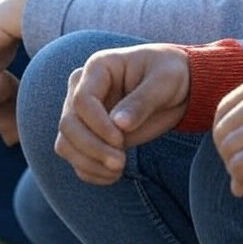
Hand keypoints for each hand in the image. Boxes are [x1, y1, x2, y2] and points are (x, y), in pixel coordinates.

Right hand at [54, 43, 190, 184]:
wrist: (177, 87)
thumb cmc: (170, 74)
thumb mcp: (165, 81)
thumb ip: (142, 101)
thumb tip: (119, 124)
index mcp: (99, 67)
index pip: (82, 100)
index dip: (97, 125)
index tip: (121, 140)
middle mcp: (83, 88)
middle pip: (68, 124)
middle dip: (92, 148)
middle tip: (121, 163)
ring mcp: (83, 113)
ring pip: (66, 143)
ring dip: (88, 162)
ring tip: (119, 170)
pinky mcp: (89, 134)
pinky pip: (75, 157)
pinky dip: (90, 171)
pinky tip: (113, 176)